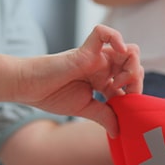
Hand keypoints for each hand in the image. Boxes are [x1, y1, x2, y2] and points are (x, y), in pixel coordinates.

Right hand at [15, 25, 142, 137]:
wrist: (28, 87)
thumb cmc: (51, 95)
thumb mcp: (84, 109)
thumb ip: (103, 116)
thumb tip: (119, 132)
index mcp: (103, 80)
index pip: (130, 82)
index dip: (134, 93)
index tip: (128, 107)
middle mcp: (102, 66)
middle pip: (133, 64)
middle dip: (136, 80)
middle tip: (123, 94)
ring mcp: (95, 57)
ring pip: (127, 49)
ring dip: (131, 64)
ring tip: (117, 81)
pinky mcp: (84, 50)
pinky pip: (104, 32)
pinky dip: (115, 37)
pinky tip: (119, 50)